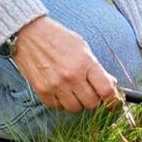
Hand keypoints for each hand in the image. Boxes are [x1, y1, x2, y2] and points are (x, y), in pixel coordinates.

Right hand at [10, 16, 124, 113]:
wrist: (28, 33)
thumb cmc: (57, 38)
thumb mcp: (82, 47)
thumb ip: (96, 68)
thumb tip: (111, 85)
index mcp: (85, 63)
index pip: (106, 91)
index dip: (113, 100)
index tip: (113, 102)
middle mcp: (71, 76)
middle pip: (92, 104)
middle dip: (94, 100)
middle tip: (90, 91)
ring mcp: (55, 85)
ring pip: (75, 108)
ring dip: (77, 102)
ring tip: (73, 90)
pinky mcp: (42, 90)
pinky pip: (57, 107)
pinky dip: (61, 102)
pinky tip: (59, 89)